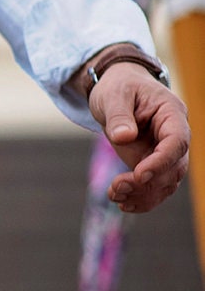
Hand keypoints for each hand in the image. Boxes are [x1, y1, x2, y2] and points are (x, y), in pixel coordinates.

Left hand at [86, 62, 189, 212]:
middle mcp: (174, 135)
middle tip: (116, 189)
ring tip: (115, 197)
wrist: (117, 89)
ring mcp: (164, 151)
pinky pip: (155, 185)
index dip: (162, 161)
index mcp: (171, 114)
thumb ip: (119, 116)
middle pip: (174, 166)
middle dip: (148, 183)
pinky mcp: (152, 162)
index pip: (177, 141)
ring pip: (167, 181)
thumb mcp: (113, 95)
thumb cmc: (118, 87)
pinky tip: (122, 203)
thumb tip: (124, 137)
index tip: (139, 174)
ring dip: (143, 195)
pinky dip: (141, 197)